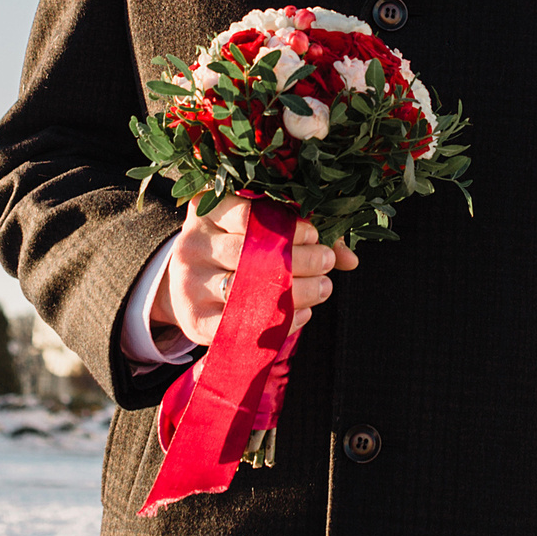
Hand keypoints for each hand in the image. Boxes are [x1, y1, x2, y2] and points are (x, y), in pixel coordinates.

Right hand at [152, 197, 357, 347]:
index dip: (286, 226)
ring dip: (296, 292)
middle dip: (297, 259)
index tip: (314, 235)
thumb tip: (350, 259)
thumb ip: (302, 235)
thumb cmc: (234, 248)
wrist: (186, 285)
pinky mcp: (194, 320)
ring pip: (248, 291)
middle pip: (248, 253)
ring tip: (323, 287)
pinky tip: (302, 314)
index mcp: (205, 210)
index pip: (245, 213)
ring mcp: (189, 284)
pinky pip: (242, 325)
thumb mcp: (257, 228)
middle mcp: (191, 244)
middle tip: (326, 261)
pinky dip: (279, 322)